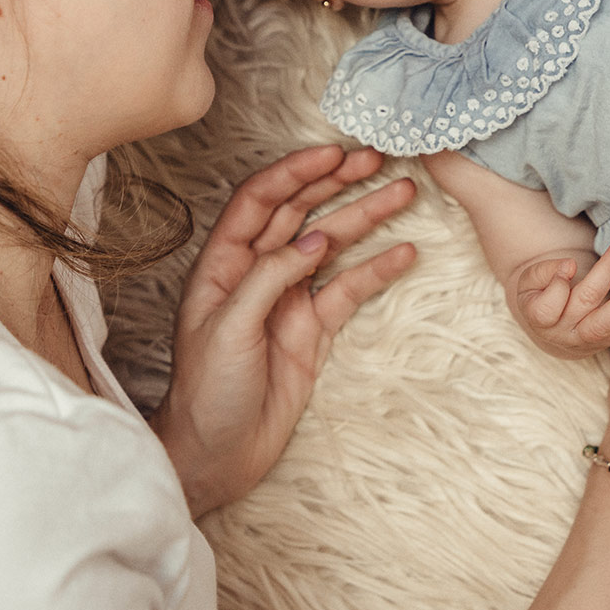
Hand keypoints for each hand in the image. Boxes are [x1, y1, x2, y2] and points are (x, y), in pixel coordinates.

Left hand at [151, 144, 417, 516]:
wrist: (216, 455)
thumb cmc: (205, 393)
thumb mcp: (228, 329)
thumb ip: (270, 278)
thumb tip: (315, 237)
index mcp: (224, 265)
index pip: (259, 201)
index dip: (294, 173)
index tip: (332, 154)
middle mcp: (257, 273)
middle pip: (301, 212)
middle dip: (337, 182)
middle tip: (377, 159)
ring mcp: (289, 299)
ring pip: (332, 244)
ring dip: (365, 216)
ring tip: (403, 192)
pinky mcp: (313, 329)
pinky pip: (349, 289)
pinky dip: (377, 270)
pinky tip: (405, 253)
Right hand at [513, 242, 609, 359]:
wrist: (553, 325)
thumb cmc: (540, 292)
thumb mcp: (530, 281)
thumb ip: (544, 272)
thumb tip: (569, 266)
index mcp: (540, 319)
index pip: (547, 308)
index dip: (558, 286)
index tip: (570, 264)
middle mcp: (566, 334)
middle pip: (584, 305)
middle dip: (603, 275)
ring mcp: (591, 340)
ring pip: (609, 324)